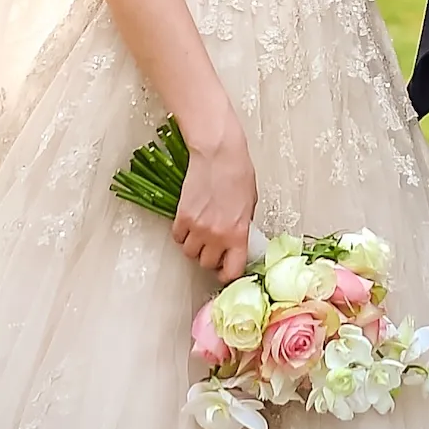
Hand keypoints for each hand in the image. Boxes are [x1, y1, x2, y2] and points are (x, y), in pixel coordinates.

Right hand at [172, 119, 257, 280]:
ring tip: (200, 231)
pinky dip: (182, 234)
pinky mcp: (182, 216)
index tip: (225, 271)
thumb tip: (236, 239)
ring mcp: (198, 227)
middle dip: (209, 257)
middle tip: (212, 245)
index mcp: (238, 234)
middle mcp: (217, 236)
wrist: (218, 154)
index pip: (232, 271)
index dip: (227, 274)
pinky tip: (189, 221)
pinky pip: (178, 237)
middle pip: (206, 264)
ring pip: (190, 253)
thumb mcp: (249, 205)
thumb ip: (242, 227)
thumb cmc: (238, 172)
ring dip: (194, 245)